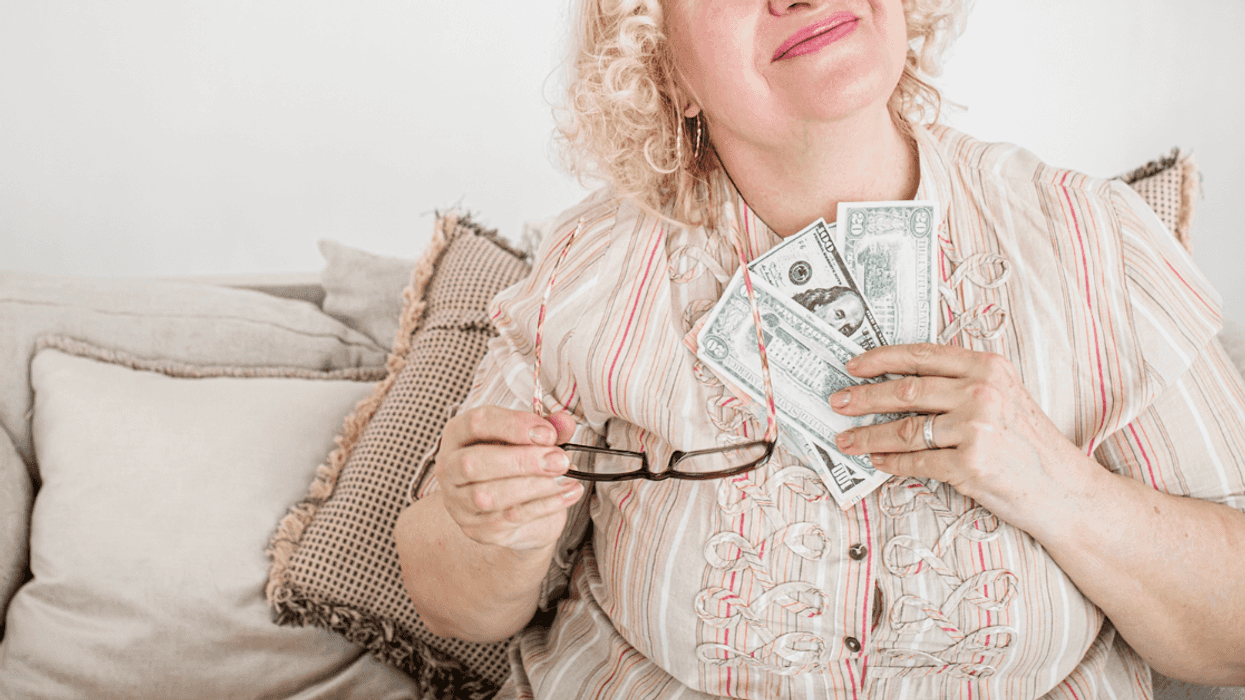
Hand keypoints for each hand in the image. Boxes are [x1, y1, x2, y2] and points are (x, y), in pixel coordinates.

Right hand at [435, 406, 582, 551]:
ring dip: (534, 486)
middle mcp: (449, 468)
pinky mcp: (475, 528)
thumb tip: (565, 423)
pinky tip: (569, 493)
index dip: (514, 425)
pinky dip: (545, 505)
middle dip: (522, 460)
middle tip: (560, 460)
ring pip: (488, 496)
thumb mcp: (531, 439)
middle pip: (474, 463)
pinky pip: (509, 517)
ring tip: (567, 479)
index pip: (477, 423)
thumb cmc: (515, 464)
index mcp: (458, 434)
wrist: (512, 509)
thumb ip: (547, 429)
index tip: (549, 433)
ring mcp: (457, 502)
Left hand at [829, 343, 1093, 532]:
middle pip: (905, 391)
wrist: (1065, 490)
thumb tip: (900, 384)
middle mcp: (981, 392)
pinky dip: (890, 462)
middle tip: (837, 402)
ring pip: (903, 429)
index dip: (881, 359)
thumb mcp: (1004, 397)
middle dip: (863, 397)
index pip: (922, 356)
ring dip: (867, 435)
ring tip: (846, 439)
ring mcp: (975, 429)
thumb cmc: (1029, 444)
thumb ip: (961, 384)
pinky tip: (876, 460)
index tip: (854, 365)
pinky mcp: (969, 465)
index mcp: (988, 367)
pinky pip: (915, 462)